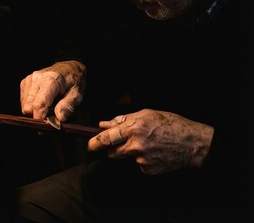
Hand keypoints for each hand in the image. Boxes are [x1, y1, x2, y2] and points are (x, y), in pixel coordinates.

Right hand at [20, 60, 85, 120]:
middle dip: (37, 115)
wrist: (69, 66)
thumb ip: (68, 106)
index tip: (45, 126)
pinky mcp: (25, 82)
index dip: (40, 118)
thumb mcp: (77, 94)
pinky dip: (31, 105)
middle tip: (49, 116)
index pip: (39, 104)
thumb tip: (59, 118)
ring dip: (34, 110)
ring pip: (24, 105)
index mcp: (51, 80)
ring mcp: (30, 79)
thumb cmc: (74, 80)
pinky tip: (41, 101)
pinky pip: (23, 100)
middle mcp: (37, 78)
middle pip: (28, 106)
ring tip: (47, 106)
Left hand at [87, 109, 213, 174]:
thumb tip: (104, 124)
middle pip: (111, 153)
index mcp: (133, 129)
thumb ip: (122, 120)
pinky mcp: (147, 170)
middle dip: (112, 148)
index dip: (94, 143)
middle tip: (123, 142)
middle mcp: (135, 146)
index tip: (90, 145)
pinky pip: (137, 165)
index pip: (106, 139)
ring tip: (145, 144)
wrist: (193, 143)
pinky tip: (153, 152)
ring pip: (125, 159)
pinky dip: (141, 159)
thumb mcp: (147, 114)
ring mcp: (141, 160)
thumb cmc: (171, 125)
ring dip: (128, 153)